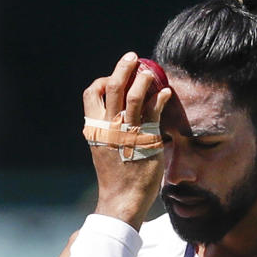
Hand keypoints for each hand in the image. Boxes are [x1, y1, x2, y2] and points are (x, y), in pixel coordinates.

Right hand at [83, 52, 172, 229]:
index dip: (101, 81)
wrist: (122, 199)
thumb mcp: (104, 149)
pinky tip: (166, 93)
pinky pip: (154, 110)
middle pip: (112, 86)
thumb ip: (109, 130)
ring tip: (150, 71)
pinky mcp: (146, 138)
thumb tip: (119, 113)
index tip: (113, 81)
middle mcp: (109, 126)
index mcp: (95, 129)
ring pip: (134, 94)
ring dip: (143, 77)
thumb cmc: (116, 177)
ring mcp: (127, 131)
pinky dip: (160, 97)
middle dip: (122, 67)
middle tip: (133, 57)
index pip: (90, 94)